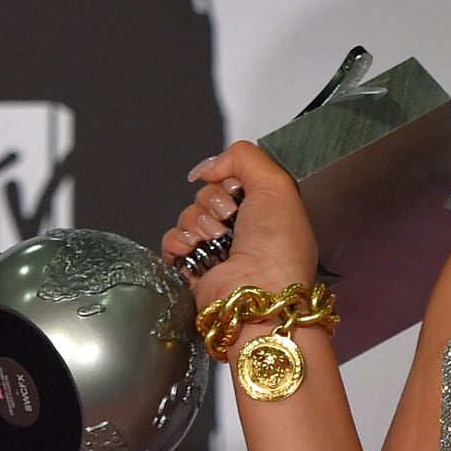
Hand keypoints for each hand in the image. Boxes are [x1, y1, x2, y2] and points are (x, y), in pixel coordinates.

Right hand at [159, 140, 318, 310]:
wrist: (258, 293)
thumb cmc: (278, 249)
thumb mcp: (276, 185)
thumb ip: (244, 157)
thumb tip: (210, 165)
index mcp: (266, 210)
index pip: (231, 179)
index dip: (230, 180)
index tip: (239, 190)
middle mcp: (242, 229)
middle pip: (207, 194)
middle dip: (215, 202)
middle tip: (231, 218)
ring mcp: (216, 249)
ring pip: (188, 214)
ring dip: (199, 222)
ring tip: (218, 239)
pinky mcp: (194, 266)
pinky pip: (172, 239)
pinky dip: (180, 240)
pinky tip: (196, 247)